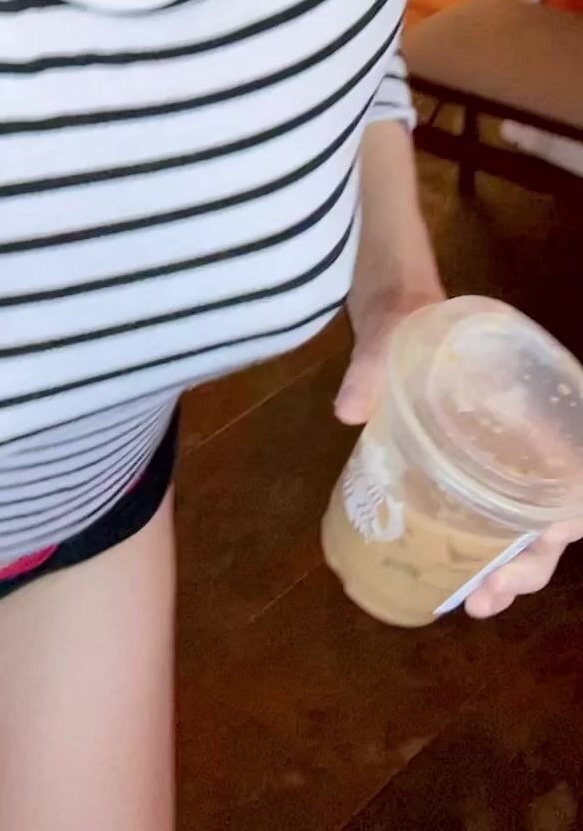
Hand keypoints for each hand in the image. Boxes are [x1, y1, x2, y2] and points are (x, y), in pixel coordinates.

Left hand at [334, 287, 582, 622]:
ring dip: (506, 570)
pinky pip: (489, 521)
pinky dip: (481, 555)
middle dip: (527, 564)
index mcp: (529, 401)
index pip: (571, 474)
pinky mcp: (468, 469)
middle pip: (550, 516)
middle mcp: (527, 438)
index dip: (565, 517)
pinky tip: (456, 582)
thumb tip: (349, 410)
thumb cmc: (411, 315)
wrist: (397, 305)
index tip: (542, 545)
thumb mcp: (392, 328)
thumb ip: (372, 366)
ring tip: (472, 604)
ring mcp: (500, 459)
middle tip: (486, 597)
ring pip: (524, 528)